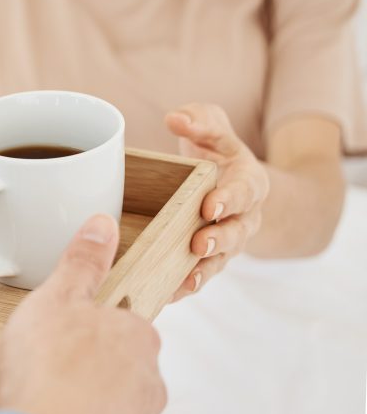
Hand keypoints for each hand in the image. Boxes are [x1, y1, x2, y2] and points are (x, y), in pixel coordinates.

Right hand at [0, 215, 166, 413]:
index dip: (89, 324)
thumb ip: (82, 262)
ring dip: (86, 396)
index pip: (123, 319)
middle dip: (89, 361)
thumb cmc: (49, 372)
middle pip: (120, 361)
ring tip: (47, 395)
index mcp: (138, 334)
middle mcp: (150, 379)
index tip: (65, 333)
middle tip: (49, 362)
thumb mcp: (57, 298)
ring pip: (114, 399)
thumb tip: (102, 227)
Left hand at [165, 104, 268, 299]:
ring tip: (185, 279)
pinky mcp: (208, 259)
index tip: (210, 205)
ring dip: (203, 270)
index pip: (243, 191)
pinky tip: (166, 295)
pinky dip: (186, 287)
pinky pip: (200, 276)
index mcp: (247, 182)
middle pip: (236, 232)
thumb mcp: (214, 130)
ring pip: (220, 261)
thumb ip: (200, 121)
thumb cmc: (216, 153)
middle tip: (199, 243)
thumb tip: (176, 118)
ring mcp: (227, 242)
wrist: (229, 183)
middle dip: (219, 239)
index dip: (229, 199)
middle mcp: (243, 217)